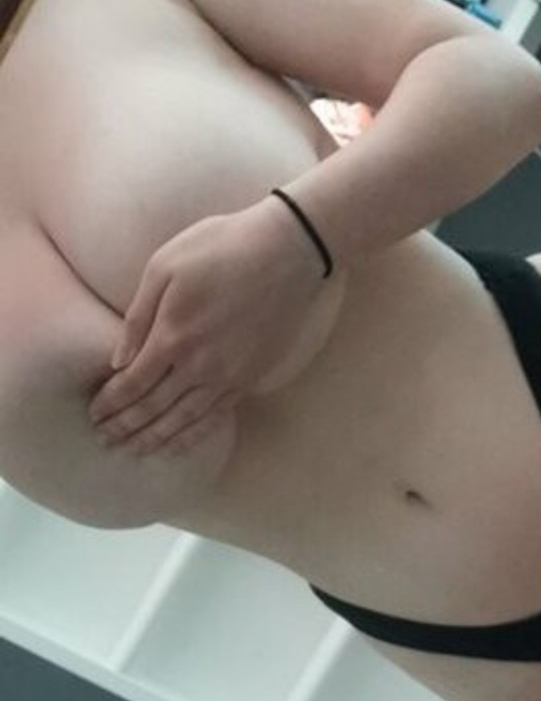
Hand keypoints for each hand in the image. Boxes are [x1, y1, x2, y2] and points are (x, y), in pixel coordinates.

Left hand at [88, 199, 328, 455]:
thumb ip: (139, 316)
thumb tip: (119, 361)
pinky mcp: (247, 380)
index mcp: (172, 335)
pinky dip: (190, 438)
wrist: (286, 253)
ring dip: (154, 440)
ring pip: (182, 422)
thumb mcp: (165, 266)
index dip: (110, 403)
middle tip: (105, 440)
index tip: (94, 414)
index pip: (132, 384)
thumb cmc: (221, 248)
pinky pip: (213, 419)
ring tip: (134, 452)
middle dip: (125, 427)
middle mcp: (197, 366)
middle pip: (153, 409)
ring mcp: (225, 377)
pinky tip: (175, 446)